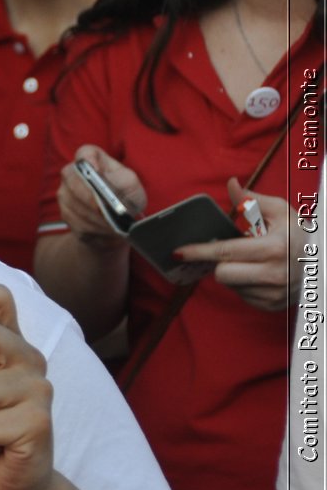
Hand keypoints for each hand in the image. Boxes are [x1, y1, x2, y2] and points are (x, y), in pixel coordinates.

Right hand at [57, 145, 145, 248]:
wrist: (113, 220)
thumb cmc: (124, 196)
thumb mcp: (131, 185)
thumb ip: (124, 181)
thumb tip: (110, 185)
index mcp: (89, 158)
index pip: (85, 154)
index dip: (90, 162)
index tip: (98, 172)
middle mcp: (71, 173)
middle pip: (74, 182)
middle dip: (91, 198)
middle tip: (105, 210)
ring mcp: (64, 194)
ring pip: (75, 205)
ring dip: (95, 217)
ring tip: (113, 224)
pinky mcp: (64, 214)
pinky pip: (76, 221)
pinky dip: (93, 227)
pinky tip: (106, 230)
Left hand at [176, 179, 299, 310]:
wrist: (323, 263)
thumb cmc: (300, 235)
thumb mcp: (281, 212)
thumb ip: (252, 199)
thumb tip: (231, 184)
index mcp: (274, 248)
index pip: (225, 252)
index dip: (198, 252)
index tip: (178, 253)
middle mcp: (274, 274)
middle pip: (221, 273)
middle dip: (221, 262)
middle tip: (235, 252)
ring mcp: (274, 294)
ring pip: (230, 286)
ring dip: (234, 273)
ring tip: (254, 262)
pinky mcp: (272, 306)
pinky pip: (242, 296)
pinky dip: (245, 285)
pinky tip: (260, 274)